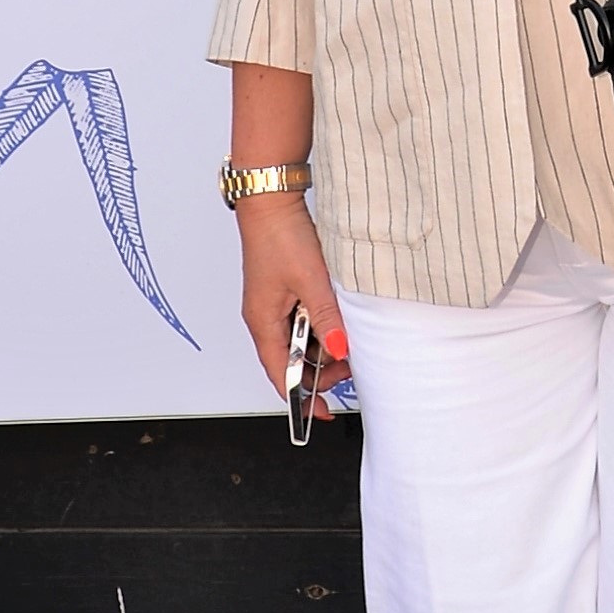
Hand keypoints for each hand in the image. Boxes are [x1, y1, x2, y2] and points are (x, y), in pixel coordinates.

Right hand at [236, 195, 348, 414]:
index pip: (281, 374)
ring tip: (348, 336)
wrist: (272, 200)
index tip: (324, 412)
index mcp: (263, 323)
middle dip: (321, 369)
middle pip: (292, 361)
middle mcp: (265, 318)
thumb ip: (327, 318)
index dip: (302, 397)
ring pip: (301, 340)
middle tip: (350, 364)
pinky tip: (339, 315)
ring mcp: (274, 305)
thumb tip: (340, 350)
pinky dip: (321, 324)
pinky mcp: (285, 291)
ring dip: (324, 344)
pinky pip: (303, 320)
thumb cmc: (280, 237)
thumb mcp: (311, 281)